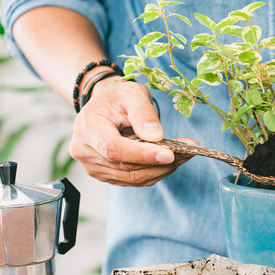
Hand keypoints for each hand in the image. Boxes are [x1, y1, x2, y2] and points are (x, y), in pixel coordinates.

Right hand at [70, 77, 193, 185]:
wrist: (105, 107)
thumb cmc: (117, 97)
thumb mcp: (131, 93)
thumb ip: (143, 112)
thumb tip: (156, 136)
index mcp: (88, 128)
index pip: (114, 149)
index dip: (142, 155)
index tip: (169, 154)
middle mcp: (85, 152)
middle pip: (126, 168)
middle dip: (160, 162)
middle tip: (188, 151)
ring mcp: (94, 167)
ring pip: (133, 178)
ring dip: (163, 169)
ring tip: (185, 154)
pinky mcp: (107, 175)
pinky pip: (135, 180)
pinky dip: (156, 172)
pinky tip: (172, 160)